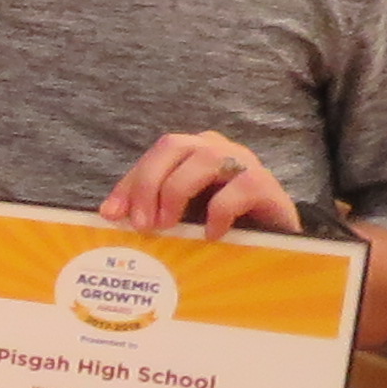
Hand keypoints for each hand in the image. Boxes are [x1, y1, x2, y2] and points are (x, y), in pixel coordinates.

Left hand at [103, 128, 304, 238]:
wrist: (277, 241)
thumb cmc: (222, 228)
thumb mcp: (180, 218)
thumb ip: (151, 212)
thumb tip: (109, 216)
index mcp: (191, 153)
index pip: (154, 155)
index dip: (129, 183)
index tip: (110, 214)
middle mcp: (216, 149)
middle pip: (172, 146)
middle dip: (148, 183)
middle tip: (141, 223)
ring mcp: (243, 162)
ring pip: (203, 160)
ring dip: (176, 193)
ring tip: (168, 226)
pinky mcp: (266, 184)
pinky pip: (240, 187)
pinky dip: (219, 212)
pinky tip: (211, 235)